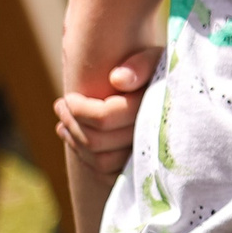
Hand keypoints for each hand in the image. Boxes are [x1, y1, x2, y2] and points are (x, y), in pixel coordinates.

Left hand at [53, 48, 159, 177]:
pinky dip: (84, 155)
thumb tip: (117, 79)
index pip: (104, 118)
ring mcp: (146, 157)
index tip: (69, 96)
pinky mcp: (137, 168)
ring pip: (99, 160)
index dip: (79, 109)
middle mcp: (153, 139)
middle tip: (61, 104)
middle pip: (96, 141)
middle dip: (72, 121)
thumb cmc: (159, 71)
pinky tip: (74, 136)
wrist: (170, 91)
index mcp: (155, 111)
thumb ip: (140, 66)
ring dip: (74, 139)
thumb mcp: (154, 61)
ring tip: (64, 119)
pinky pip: (106, 171)